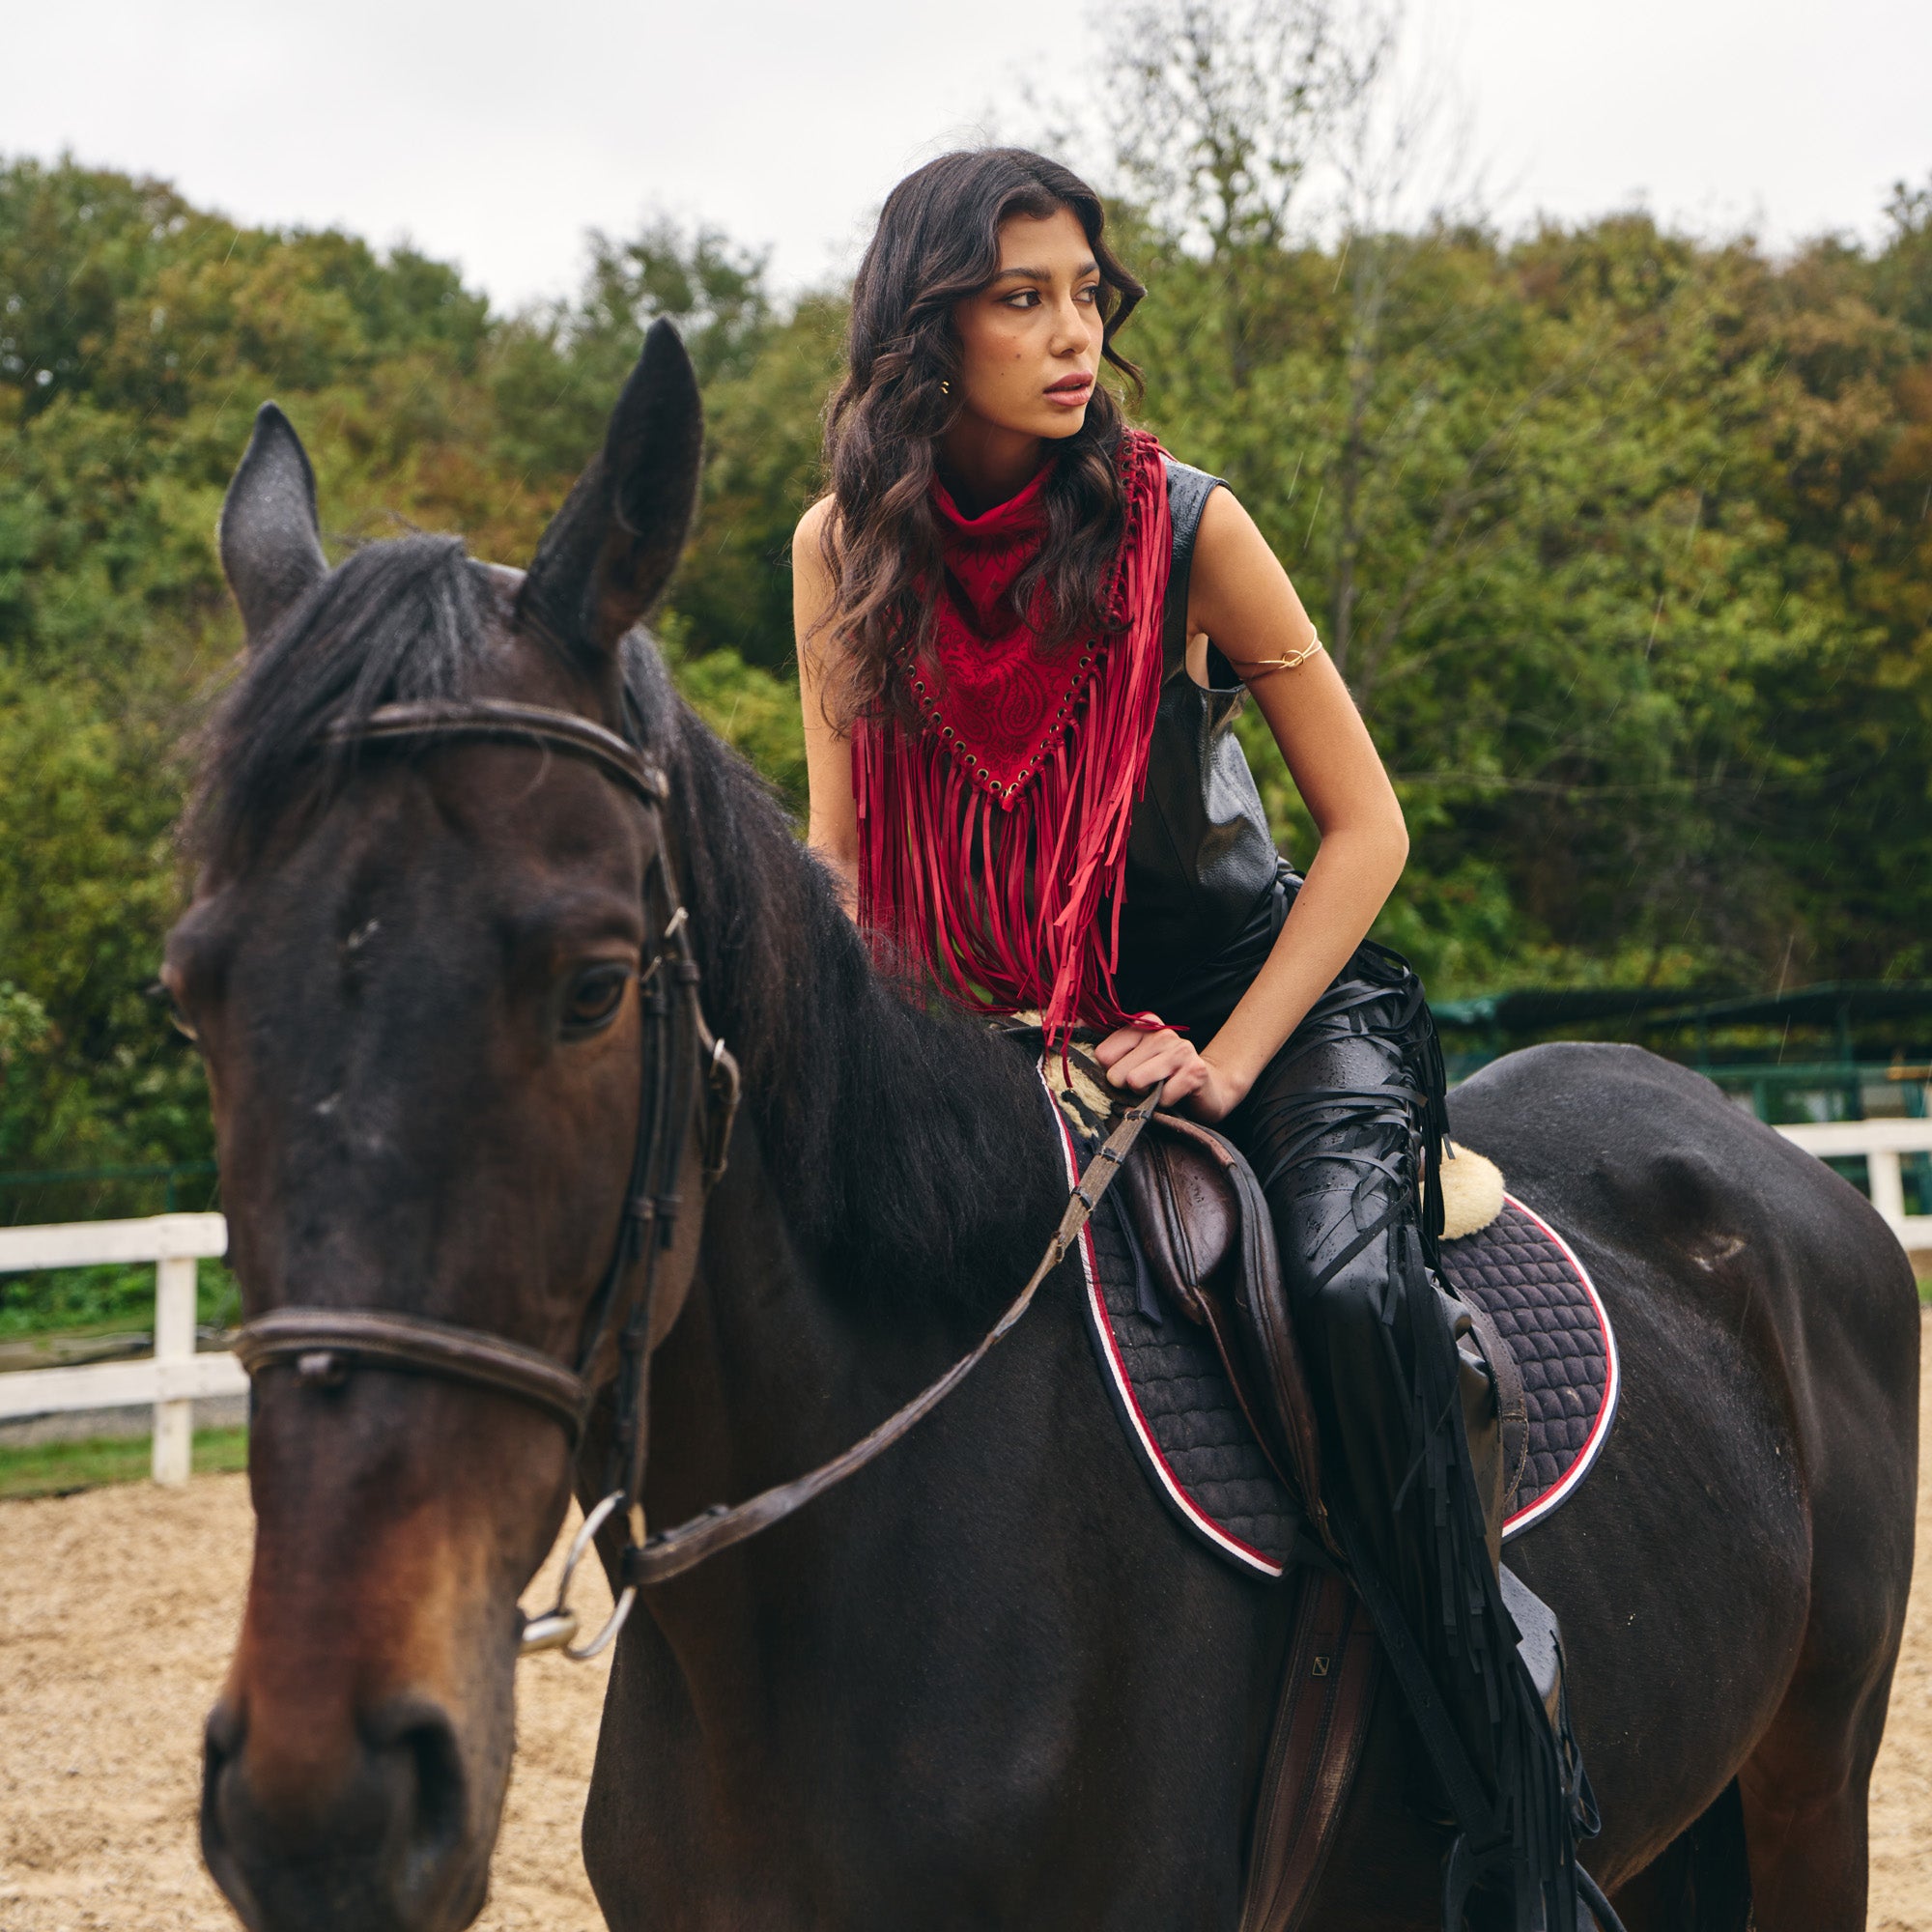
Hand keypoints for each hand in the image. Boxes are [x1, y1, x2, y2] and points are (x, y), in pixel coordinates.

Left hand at [1092, 1025, 1249, 1123]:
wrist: (1207, 1091)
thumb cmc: (1161, 1078)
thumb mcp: (1131, 1060)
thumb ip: (1104, 1048)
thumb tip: (1069, 1026)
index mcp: (1143, 1024)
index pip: (1102, 1054)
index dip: (1111, 1073)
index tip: (1129, 1073)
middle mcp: (1161, 1032)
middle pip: (1116, 1073)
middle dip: (1128, 1088)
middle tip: (1147, 1086)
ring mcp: (1180, 1049)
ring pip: (1136, 1082)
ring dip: (1145, 1096)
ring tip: (1158, 1090)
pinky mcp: (1195, 1071)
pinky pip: (1162, 1097)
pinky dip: (1165, 1105)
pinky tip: (1175, 1097)